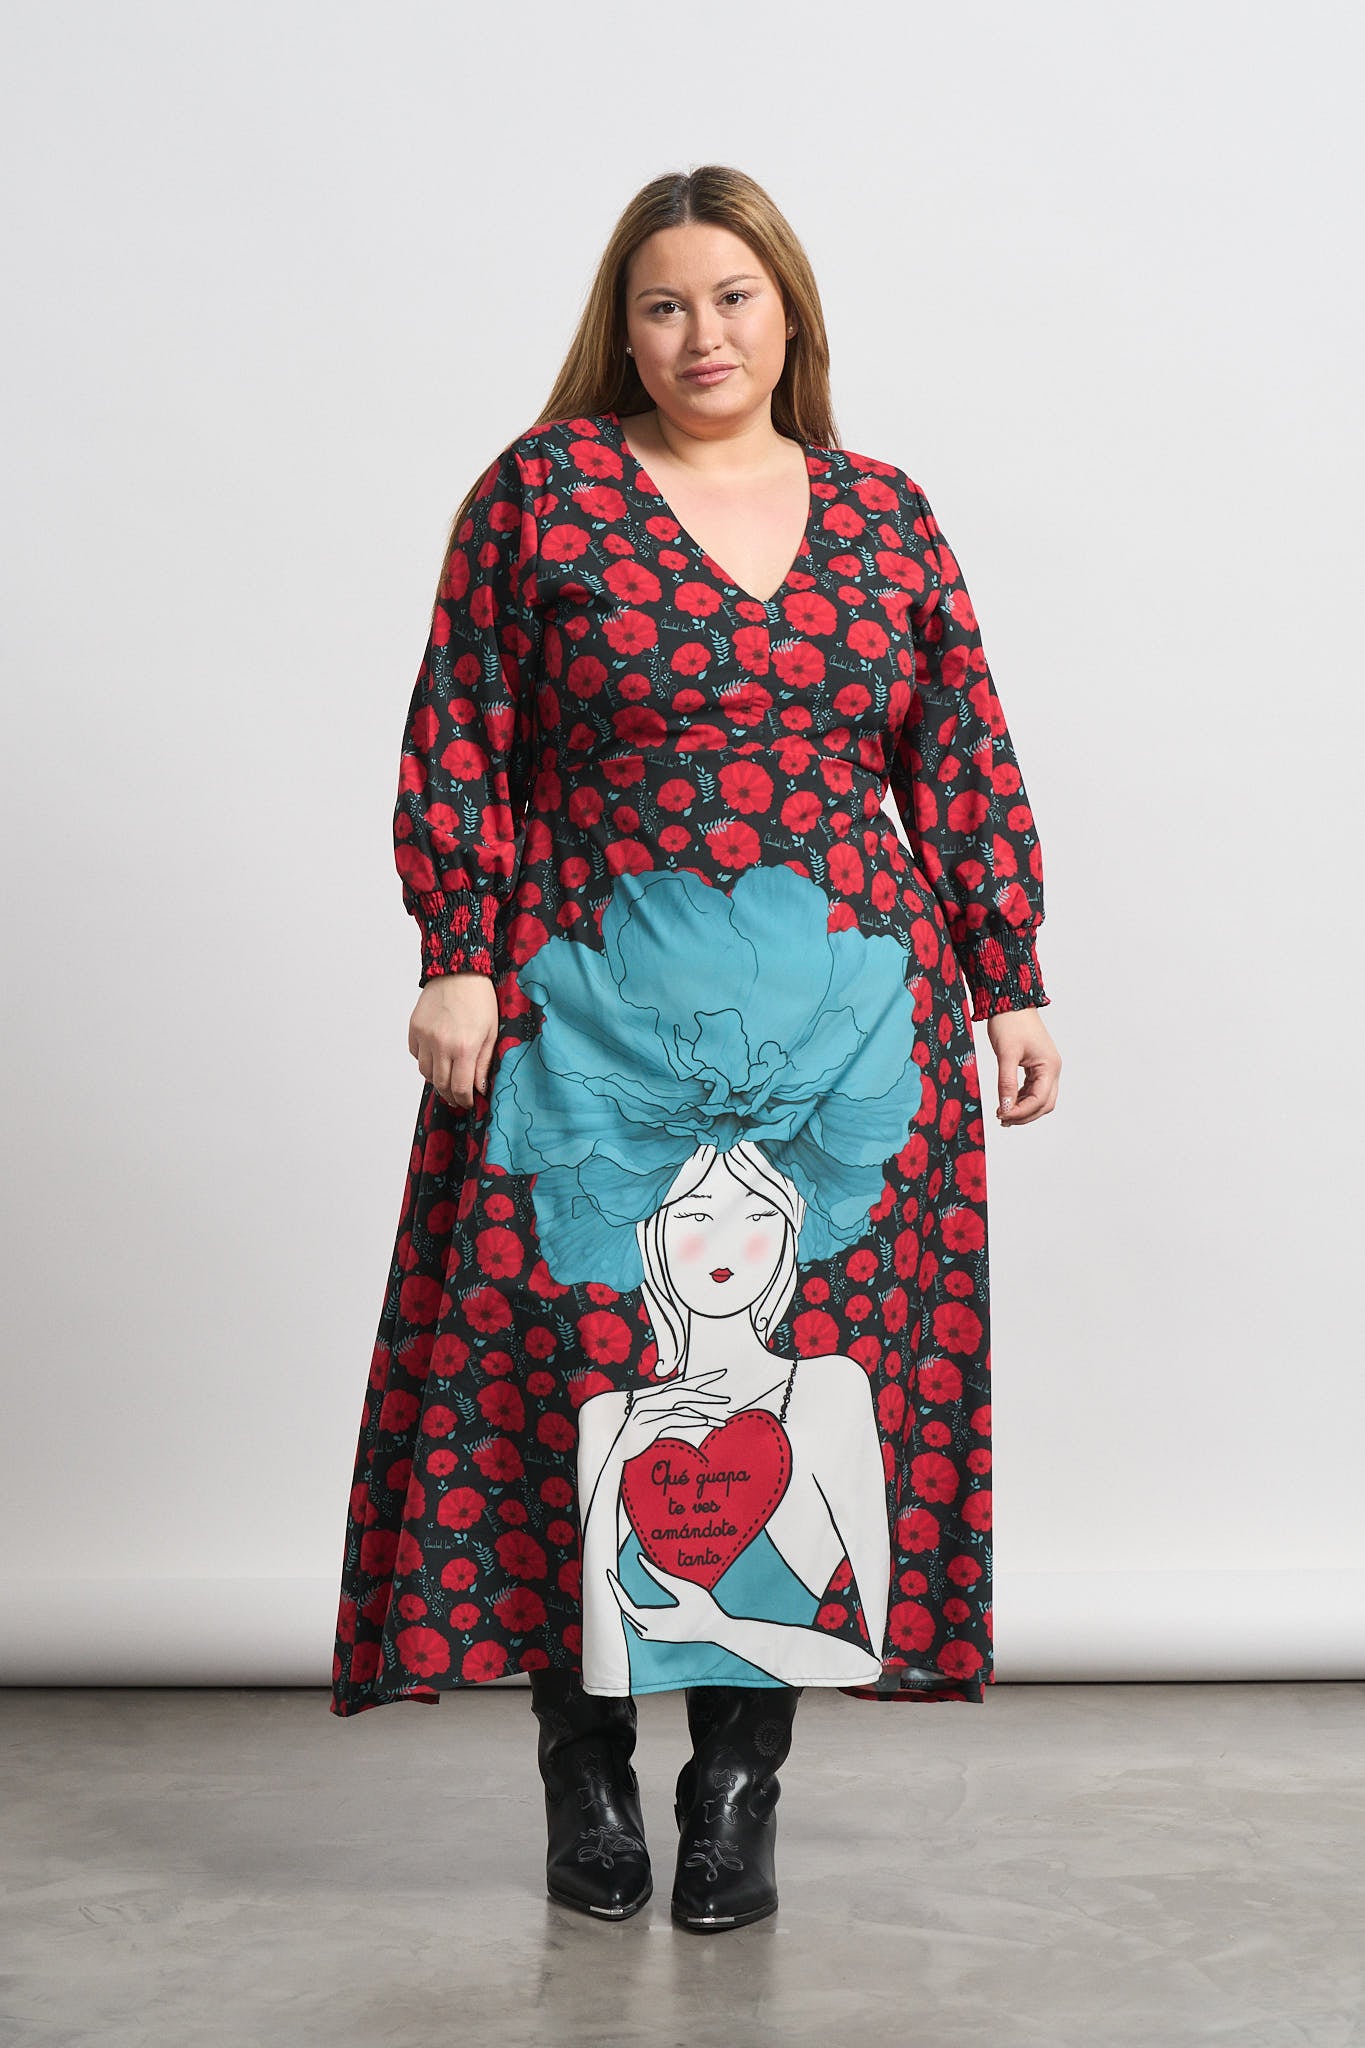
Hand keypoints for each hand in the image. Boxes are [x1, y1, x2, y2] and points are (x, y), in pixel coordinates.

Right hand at [407, 972, 498, 1109]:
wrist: (459, 972)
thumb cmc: (480, 1000)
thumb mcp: (491, 1032)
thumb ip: (483, 1063)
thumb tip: (479, 1088)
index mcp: (464, 1047)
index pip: (459, 1087)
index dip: (464, 1099)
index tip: (468, 1102)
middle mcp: (441, 1044)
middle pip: (440, 1084)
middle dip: (450, 1095)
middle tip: (458, 1097)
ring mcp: (424, 1037)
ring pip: (425, 1072)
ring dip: (437, 1079)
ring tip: (448, 1077)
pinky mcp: (414, 1028)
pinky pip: (416, 1055)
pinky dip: (425, 1060)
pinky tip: (437, 1056)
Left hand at [607, 1556, 727, 1642]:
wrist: (718, 1630)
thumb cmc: (704, 1607)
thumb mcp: (683, 1587)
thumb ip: (660, 1575)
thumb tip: (640, 1559)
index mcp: (656, 1621)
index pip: (626, 1605)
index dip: (615, 1589)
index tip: (609, 1574)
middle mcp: (653, 1632)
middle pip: (626, 1613)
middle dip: (618, 1594)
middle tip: (613, 1577)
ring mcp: (657, 1637)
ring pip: (632, 1622)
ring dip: (625, 1605)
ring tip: (620, 1588)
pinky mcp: (662, 1637)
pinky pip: (639, 1626)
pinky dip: (633, 1614)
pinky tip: (635, 1604)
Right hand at [614, 1368, 733, 1463]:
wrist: (611, 1453)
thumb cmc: (633, 1440)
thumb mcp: (653, 1425)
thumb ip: (670, 1416)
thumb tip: (692, 1415)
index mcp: (653, 1397)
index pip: (682, 1383)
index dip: (702, 1378)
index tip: (722, 1374)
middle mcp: (650, 1399)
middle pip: (684, 1392)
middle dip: (707, 1395)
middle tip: (727, 1401)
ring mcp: (648, 1410)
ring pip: (681, 1404)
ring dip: (703, 1411)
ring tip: (721, 1419)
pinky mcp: (647, 1423)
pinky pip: (673, 1418)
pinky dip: (690, 1420)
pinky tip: (704, 1423)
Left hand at [987, 1006, 1060, 1126]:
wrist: (1010, 1002)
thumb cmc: (1010, 1023)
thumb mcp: (1006, 1054)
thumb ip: (1006, 1083)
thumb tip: (1005, 1107)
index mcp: (1049, 1066)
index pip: (1039, 1100)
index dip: (1021, 1112)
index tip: (1001, 1116)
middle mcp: (1052, 1069)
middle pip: (1044, 1104)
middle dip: (1025, 1115)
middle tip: (1002, 1119)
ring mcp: (1046, 1068)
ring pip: (1040, 1098)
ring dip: (1023, 1109)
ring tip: (1002, 1113)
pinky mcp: (1037, 1065)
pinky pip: (1033, 1089)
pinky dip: (1022, 1098)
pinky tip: (1007, 1101)